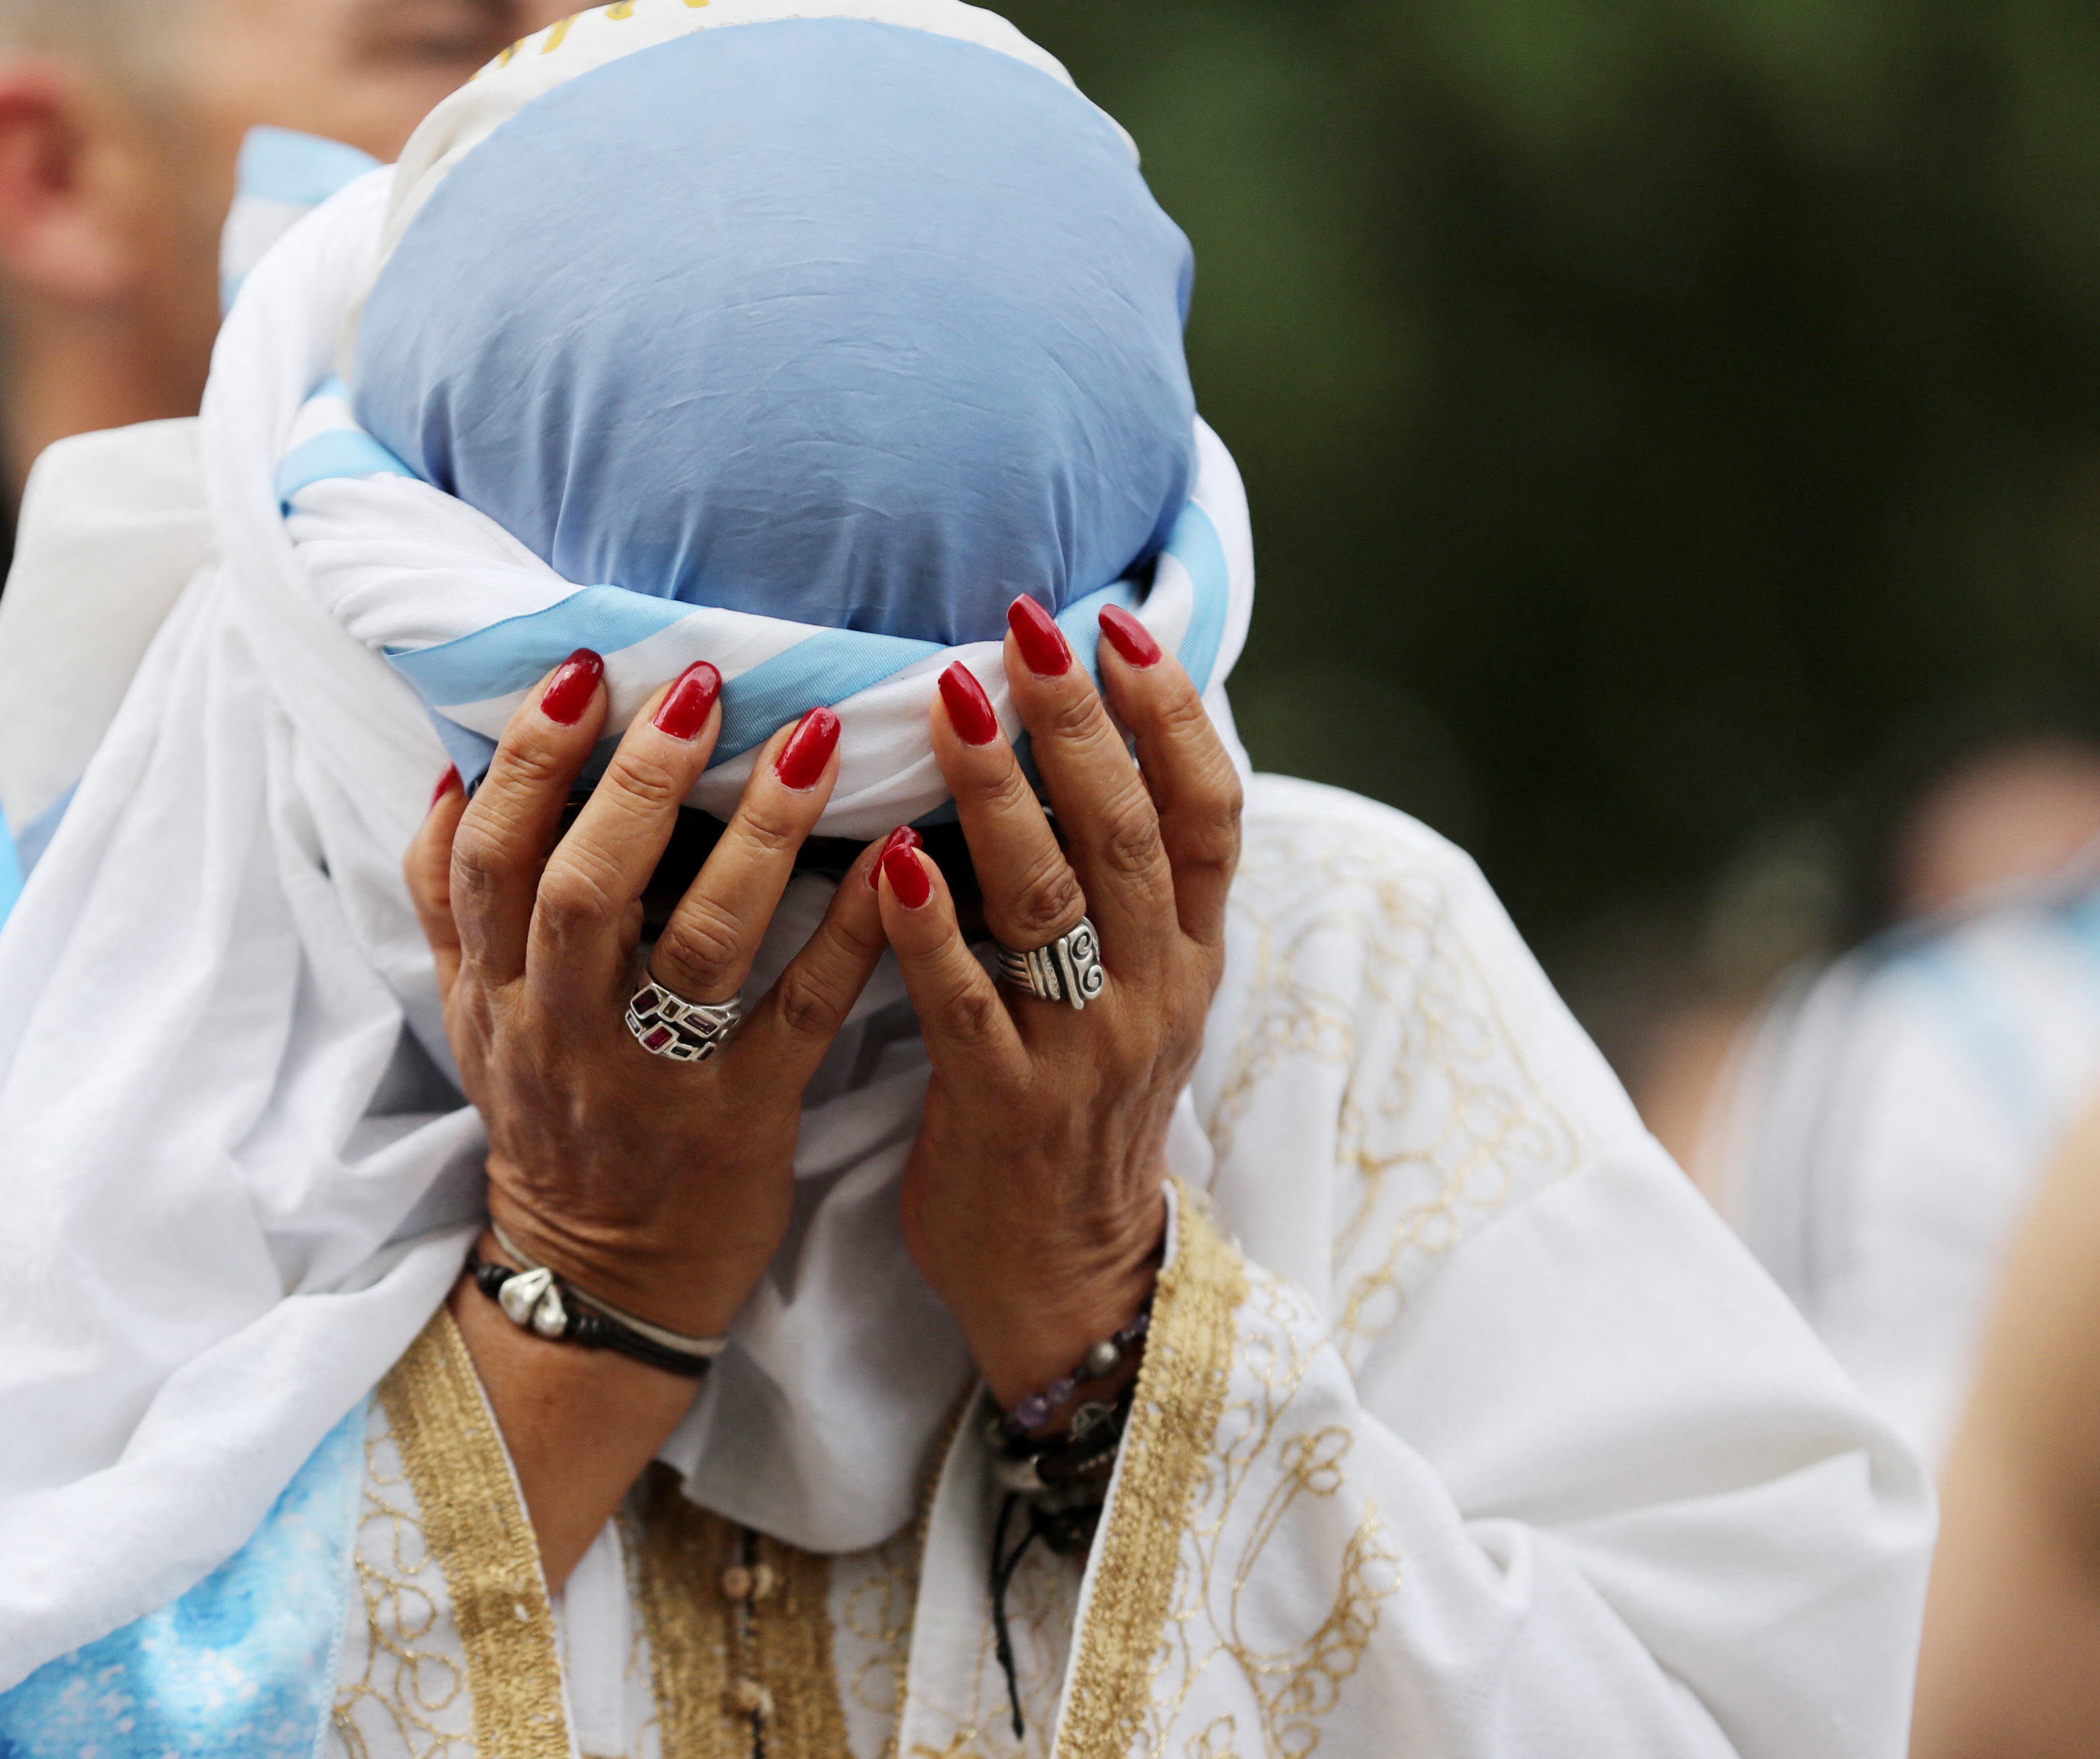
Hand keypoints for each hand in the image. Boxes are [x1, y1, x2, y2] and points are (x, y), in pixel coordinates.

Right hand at [404, 648, 889, 1574]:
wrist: (604, 1281)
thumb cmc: (553, 1119)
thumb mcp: (473, 1017)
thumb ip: (449, 901)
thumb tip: (451, 770)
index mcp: (497, 991)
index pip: (489, 859)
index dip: (530, 760)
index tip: (581, 669)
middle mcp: (566, 1031)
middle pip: (580, 890)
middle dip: (638, 779)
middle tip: (699, 685)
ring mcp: (657, 1080)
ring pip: (698, 948)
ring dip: (758, 837)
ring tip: (812, 740)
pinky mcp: (745, 1120)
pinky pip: (799, 1018)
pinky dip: (847, 936)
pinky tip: (899, 859)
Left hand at [875, 597, 1241, 1412]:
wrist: (1067, 1278)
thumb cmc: (1077, 1114)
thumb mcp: (1132, 994)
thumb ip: (1114, 889)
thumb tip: (1073, 745)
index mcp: (1189, 956)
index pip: (1208, 811)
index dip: (1171, 712)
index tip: (1119, 623)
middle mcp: (1154, 992)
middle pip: (1131, 833)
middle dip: (1079, 722)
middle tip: (1026, 626)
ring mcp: (1087, 1053)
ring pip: (1055, 904)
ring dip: (1002, 796)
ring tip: (949, 705)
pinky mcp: (1007, 1110)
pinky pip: (967, 1004)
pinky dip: (930, 928)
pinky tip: (891, 859)